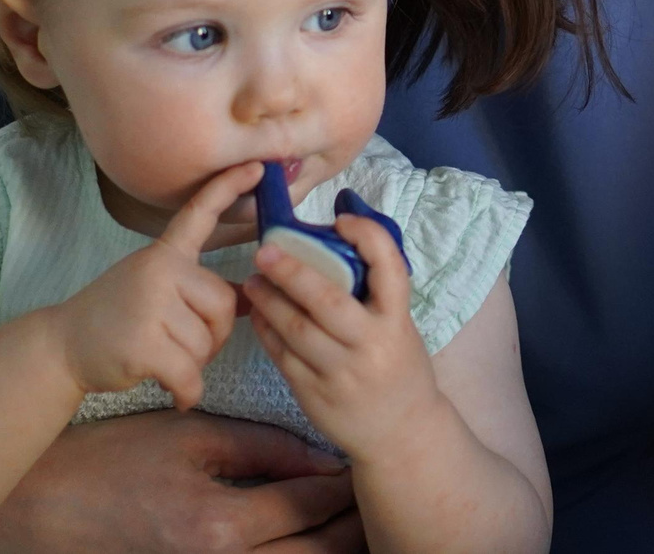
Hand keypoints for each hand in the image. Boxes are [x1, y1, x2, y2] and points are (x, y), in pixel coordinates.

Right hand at [0, 409, 358, 553]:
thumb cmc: (111, 459)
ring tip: (352, 528)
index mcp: (220, 526)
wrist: (36, 507)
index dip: (346, 487)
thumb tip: (322, 458)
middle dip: (349, 530)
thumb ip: (264, 449)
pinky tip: (303, 543)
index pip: (309, 507)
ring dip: (324, 550)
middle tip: (378, 506)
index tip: (371, 467)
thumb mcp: (191, 438)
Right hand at [48, 163, 264, 408]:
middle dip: (214, 335)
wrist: (61, 347)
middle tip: (185, 345)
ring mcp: (149, 307)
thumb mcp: (155, 288)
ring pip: (207, 344)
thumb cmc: (117, 318)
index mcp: (164, 254)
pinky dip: (189, 392)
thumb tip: (254, 296)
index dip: (229, 189)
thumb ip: (195, 287)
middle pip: (224, 305)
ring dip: (195, 364)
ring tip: (164, 359)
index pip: (199, 214)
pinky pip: (190, 375)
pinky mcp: (143, 345)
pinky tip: (178, 395)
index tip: (259, 168)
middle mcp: (158, 272)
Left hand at [245, 212, 442, 463]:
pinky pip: (283, 356)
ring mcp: (340, 373)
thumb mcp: (400, 327)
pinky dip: (266, 330)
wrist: (401, 433)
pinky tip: (257, 313)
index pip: (389, 269)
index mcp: (397, 321)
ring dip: (269, 301)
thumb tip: (335, 243)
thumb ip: (374, 295)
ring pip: (296, 330)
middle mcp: (370, 345)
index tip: (342, 219)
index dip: (367, 237)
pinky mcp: (313, 394)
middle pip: (327, 302)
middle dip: (293, 272)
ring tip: (253, 280)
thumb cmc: (399, 368)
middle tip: (266, 249)